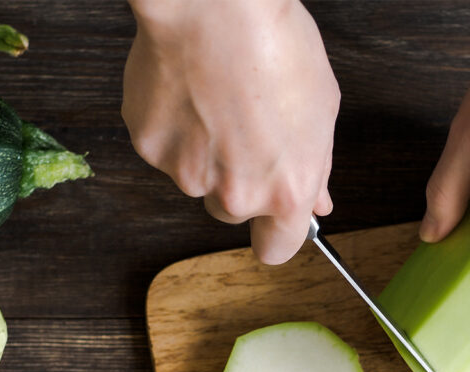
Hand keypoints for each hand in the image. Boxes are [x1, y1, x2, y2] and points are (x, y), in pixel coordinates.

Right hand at [122, 0, 339, 263]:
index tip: (274, 219)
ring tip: (217, 100)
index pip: (276, 249)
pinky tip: (188, 90)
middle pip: (231, 212)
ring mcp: (186, 174)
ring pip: (196, 180)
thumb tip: (317, 199)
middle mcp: (235, 194)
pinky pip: (163, 150)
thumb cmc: (275, 44)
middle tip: (245, 130)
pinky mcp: (149, 147)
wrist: (215, 6)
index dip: (275, 232)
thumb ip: (316, 166)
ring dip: (204, 154)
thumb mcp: (320, 109)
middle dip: (238, 182)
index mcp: (286, 191)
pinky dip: (173, 128)